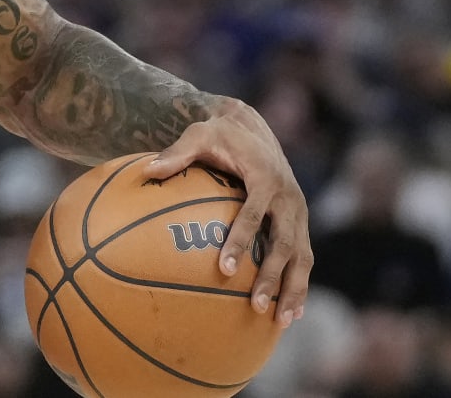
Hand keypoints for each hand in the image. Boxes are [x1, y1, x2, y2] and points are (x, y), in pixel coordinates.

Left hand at [143, 99, 311, 326]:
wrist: (255, 129)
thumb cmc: (222, 134)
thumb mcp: (200, 133)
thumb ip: (176, 152)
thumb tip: (146, 170)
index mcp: (266, 178)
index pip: (253, 215)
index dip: (241, 242)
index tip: (225, 270)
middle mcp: (289, 198)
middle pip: (285, 243)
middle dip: (273, 277)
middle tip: (256, 305)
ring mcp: (298, 212)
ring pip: (302, 256)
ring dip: (294, 289)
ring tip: (281, 321)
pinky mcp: (300, 222)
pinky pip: (304, 257)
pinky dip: (300, 284)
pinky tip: (292, 313)